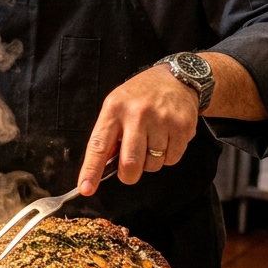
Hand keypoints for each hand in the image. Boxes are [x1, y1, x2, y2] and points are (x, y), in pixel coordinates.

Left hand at [78, 64, 198, 195]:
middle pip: (130, 163)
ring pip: (153, 164)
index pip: (98, 145)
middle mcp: (137, 114)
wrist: (175, 78)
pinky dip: (167, 157)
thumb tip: (101, 167)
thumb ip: (108, 135)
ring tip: (151, 142)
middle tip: (130, 171)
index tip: (85, 189)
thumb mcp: (115, 107)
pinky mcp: (182, 127)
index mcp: (114, 110)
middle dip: (129, 175)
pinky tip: (166, 139)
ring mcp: (162, 120)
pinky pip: (172, 159)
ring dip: (150, 163)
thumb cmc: (139, 97)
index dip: (91, 170)